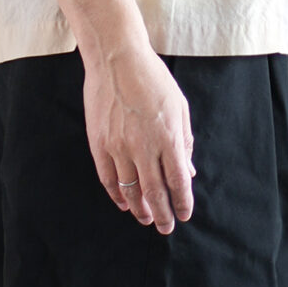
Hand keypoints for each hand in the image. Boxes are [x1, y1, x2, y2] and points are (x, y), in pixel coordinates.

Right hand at [83, 38, 194, 232]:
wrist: (116, 58)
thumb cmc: (152, 78)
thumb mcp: (179, 107)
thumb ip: (184, 142)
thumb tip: (188, 171)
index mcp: (169, 137)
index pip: (178, 181)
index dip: (182, 202)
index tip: (184, 214)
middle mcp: (144, 146)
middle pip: (155, 193)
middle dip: (163, 214)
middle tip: (166, 227)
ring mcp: (119, 146)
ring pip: (131, 190)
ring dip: (139, 209)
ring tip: (146, 218)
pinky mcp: (99, 142)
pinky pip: (108, 177)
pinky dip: (116, 194)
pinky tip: (123, 202)